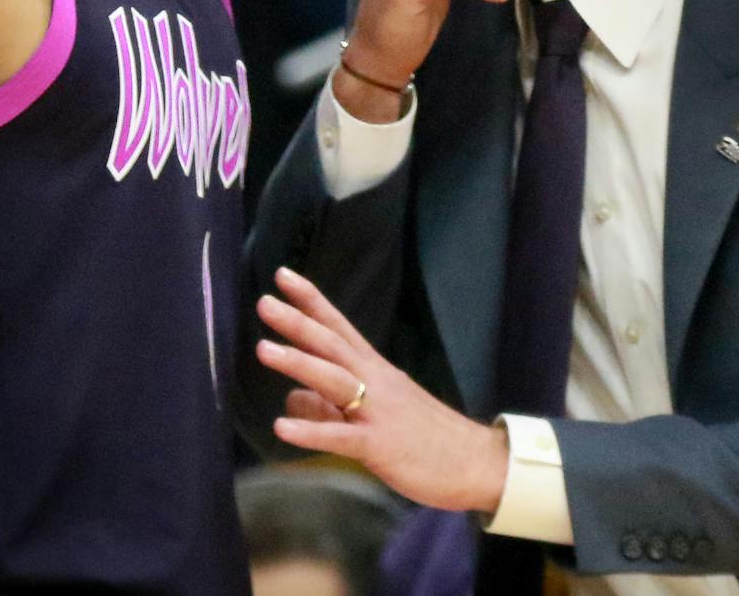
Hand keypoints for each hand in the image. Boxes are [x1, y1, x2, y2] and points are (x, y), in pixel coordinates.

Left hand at [256, 267, 509, 514]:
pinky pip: (340, 436)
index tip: (282, 275)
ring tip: (262, 349)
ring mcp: (378, 411)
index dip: (310, 300)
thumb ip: (330, 405)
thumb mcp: (374, 413)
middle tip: (263, 302)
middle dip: (297, 322)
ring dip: (298, 363)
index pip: (337, 325)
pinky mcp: (380, 445)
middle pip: (331, 344)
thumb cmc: (425, 436)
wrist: (476, 462)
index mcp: (375, 369)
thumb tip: (291, 397)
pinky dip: (310, 430)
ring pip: (333, 380)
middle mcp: (375, 381)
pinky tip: (281, 427)